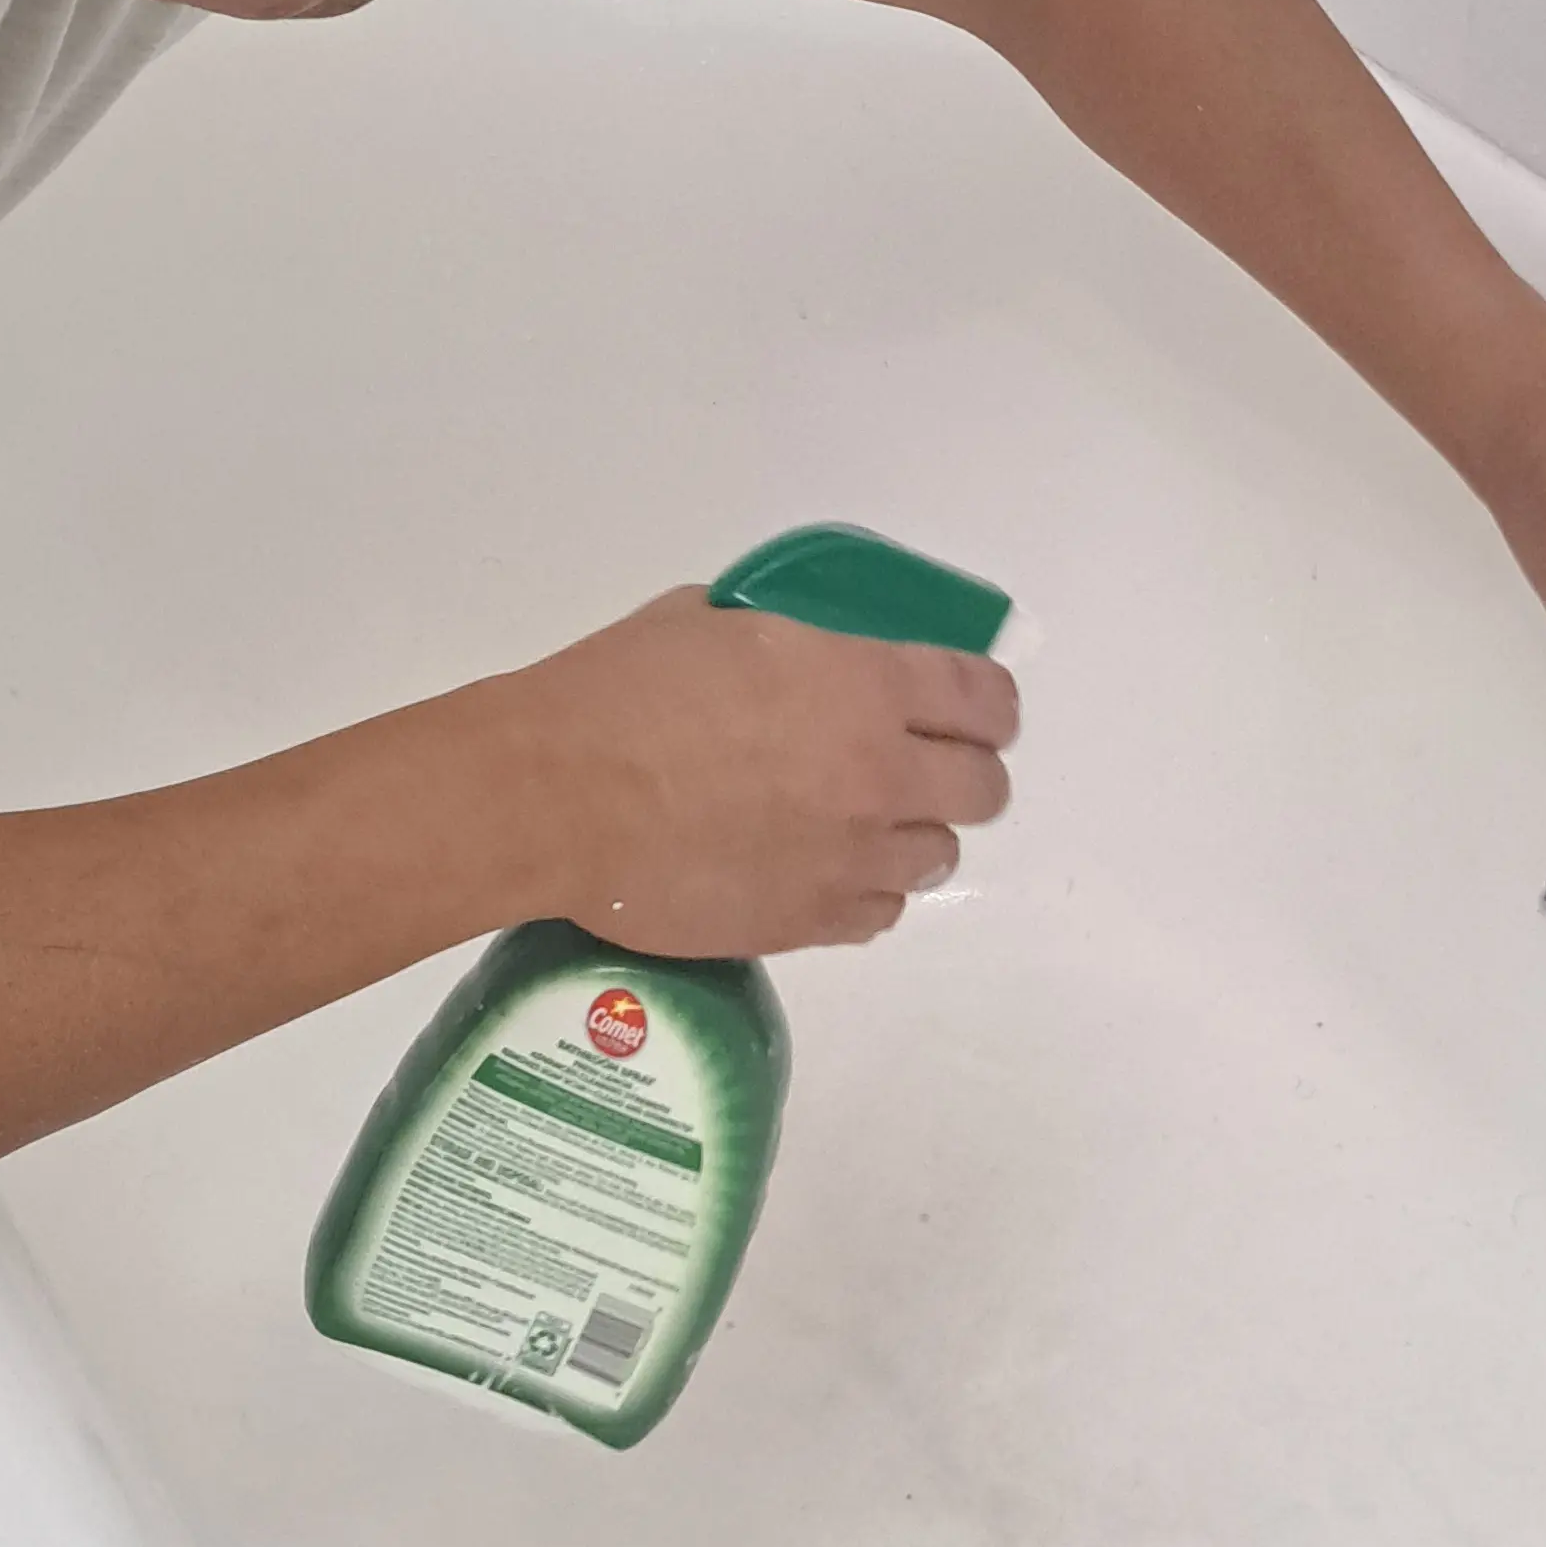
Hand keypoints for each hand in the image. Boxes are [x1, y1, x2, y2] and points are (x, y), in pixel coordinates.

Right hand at [484, 586, 1018, 950]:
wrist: (556, 797)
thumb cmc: (618, 693)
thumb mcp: (711, 624)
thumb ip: (785, 645)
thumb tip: (794, 656)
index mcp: (864, 684)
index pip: (983, 696)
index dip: (989, 703)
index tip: (979, 711)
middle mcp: (880, 773)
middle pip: (984, 788)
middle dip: (965, 772)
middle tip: (926, 768)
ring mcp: (851, 857)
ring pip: (938, 856)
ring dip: (913, 836)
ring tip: (865, 826)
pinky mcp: (811, 922)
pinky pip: (881, 914)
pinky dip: (866, 892)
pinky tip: (829, 872)